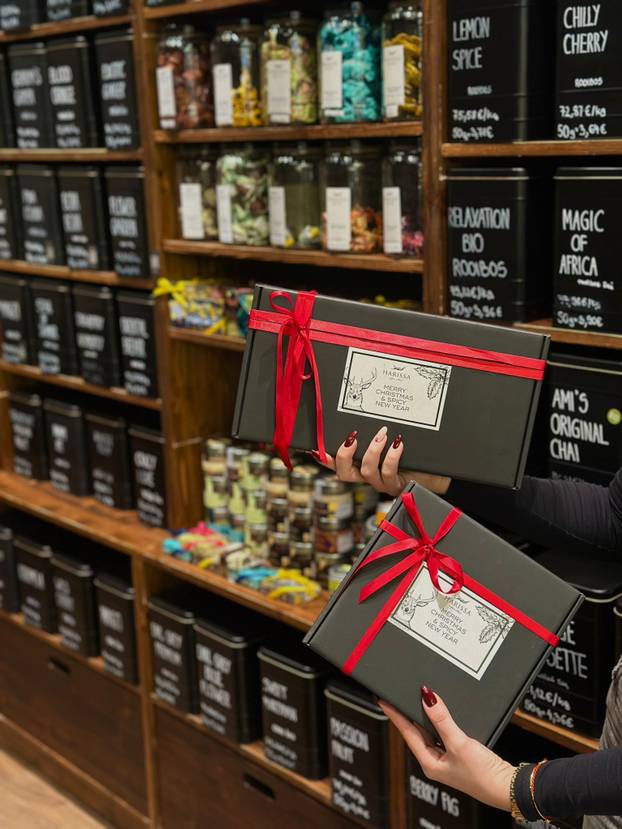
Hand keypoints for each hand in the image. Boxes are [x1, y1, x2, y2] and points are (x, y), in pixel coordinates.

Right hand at [315, 427, 451, 496]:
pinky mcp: (400, 485)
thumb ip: (380, 427)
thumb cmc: (417, 450)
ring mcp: (384, 483)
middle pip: (344, 474)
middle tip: (352, 439)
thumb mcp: (395, 435)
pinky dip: (391, 457)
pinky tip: (398, 444)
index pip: (338, 463)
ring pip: (367, 473)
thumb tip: (371, 401)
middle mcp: (370, 476)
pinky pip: (389, 474)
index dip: (325, 458)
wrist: (442, 468)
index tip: (318, 446)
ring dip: (372, 452)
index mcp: (364, 463)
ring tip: (382, 435)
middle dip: (344, 456)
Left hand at [380, 689, 514, 811]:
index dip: (394, 714)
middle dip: (405, 714)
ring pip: (428, 732)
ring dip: (422, 717)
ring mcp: (445, 759)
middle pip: (415, 732)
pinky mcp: (457, 756)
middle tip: (394, 695)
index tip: (382, 699)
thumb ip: (442, 720)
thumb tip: (427, 698)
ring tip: (411, 700)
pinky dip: (437, 722)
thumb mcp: (459, 743)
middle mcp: (434, 762)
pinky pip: (441, 734)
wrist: (505, 787)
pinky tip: (438, 714)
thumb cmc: (482, 774)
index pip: (406, 732)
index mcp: (428, 763)